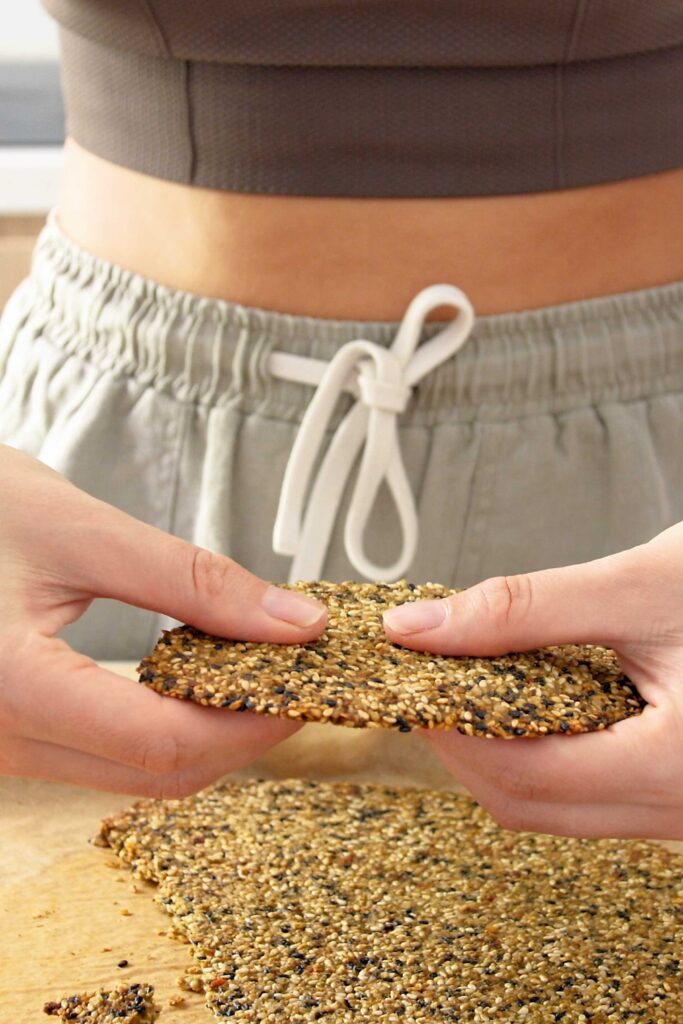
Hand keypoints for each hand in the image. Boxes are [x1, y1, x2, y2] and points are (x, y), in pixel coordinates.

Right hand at [0, 445, 326, 796]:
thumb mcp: (84, 530)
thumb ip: (193, 581)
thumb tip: (292, 622)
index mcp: (13, 687)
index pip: (164, 742)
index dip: (252, 721)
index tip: (306, 683)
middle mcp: (1, 738)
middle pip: (157, 774)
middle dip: (241, 734)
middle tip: (293, 678)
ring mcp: (3, 746)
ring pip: (133, 773)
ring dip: (206, 731)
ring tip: (254, 669)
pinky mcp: (13, 733)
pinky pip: (104, 754)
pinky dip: (163, 724)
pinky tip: (193, 674)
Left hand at [383, 528, 682, 839]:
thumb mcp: (640, 587)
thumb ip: (524, 609)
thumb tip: (416, 627)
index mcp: (680, 768)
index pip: (525, 774)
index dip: (451, 727)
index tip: (409, 674)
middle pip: (529, 804)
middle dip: (464, 742)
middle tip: (428, 675)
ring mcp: (680, 810)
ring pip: (554, 806)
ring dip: (497, 747)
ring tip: (468, 678)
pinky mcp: (675, 791)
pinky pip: (588, 791)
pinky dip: (539, 747)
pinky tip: (523, 694)